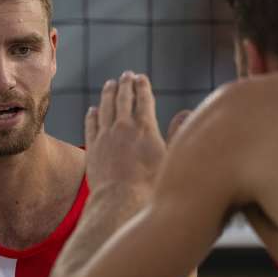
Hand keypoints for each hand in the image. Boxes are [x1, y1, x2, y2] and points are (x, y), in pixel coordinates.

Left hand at [85, 71, 165, 193]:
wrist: (121, 201)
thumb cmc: (152, 185)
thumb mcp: (172, 157)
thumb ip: (177, 132)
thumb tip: (186, 112)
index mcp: (145, 127)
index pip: (143, 99)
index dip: (142, 86)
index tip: (141, 77)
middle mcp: (124, 127)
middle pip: (123, 98)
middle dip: (125, 84)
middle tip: (125, 75)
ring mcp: (105, 136)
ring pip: (105, 107)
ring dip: (108, 94)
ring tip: (109, 85)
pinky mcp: (92, 148)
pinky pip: (91, 124)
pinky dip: (93, 114)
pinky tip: (93, 110)